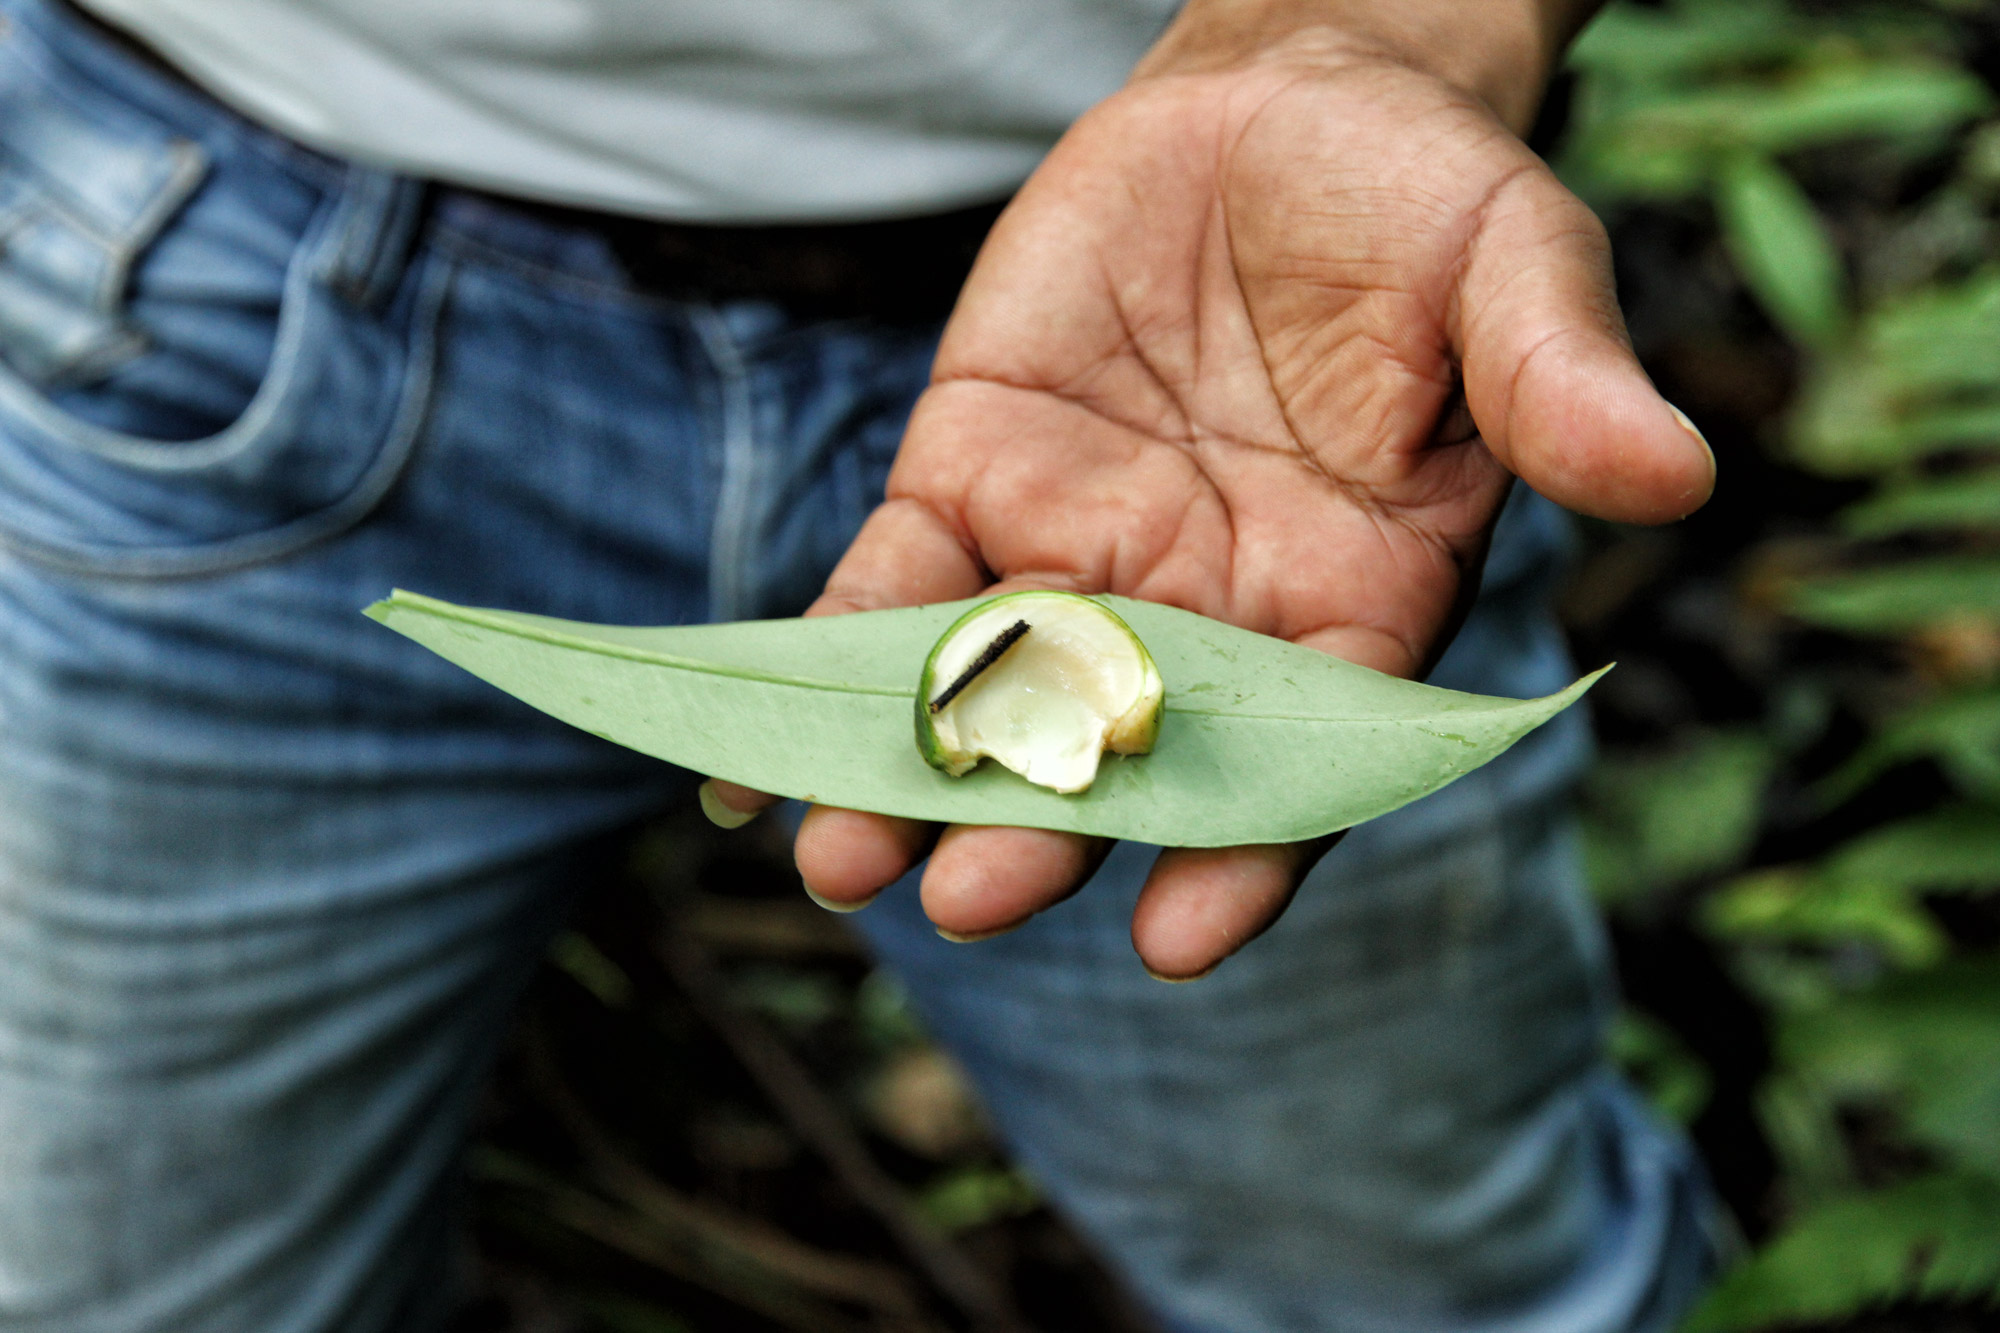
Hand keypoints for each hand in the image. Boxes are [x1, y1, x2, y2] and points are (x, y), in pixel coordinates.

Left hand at [707, 5, 1712, 978]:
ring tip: (835, 857)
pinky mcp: (974, 475)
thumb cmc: (1428, 199)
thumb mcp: (1514, 270)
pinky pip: (890, 582)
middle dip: (1041, 831)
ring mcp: (1079, 555)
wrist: (1289, 105)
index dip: (1246, 852)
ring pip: (987, 694)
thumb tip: (1673, 476)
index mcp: (1351, 607)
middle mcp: (1207, 614)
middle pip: (1120, 758)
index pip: (1299, 764)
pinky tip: (753, 726)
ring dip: (909, 777)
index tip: (1179, 935)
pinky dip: (826, 649)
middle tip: (960, 898)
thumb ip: (1557, 382)